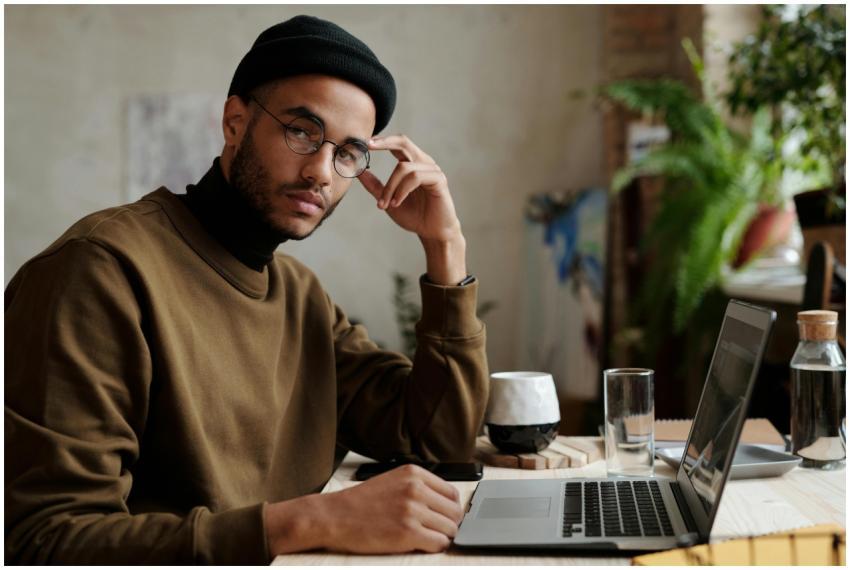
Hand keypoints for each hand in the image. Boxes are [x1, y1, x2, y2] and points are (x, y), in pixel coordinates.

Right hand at [264, 464, 463, 554]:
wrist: (334, 516)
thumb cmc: (360, 502)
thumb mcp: (392, 481)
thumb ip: (418, 487)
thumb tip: (444, 503)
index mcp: (414, 474)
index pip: (452, 493)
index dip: (450, 509)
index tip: (443, 517)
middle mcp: (416, 489)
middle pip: (454, 512)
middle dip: (448, 524)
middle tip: (435, 531)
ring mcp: (413, 510)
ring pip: (450, 529)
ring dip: (442, 537)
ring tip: (426, 538)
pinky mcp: (408, 533)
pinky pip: (439, 543)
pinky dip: (434, 547)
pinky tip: (421, 545)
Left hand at [358, 135, 467, 284]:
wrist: (431, 232)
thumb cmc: (414, 216)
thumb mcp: (388, 199)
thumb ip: (375, 186)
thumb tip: (358, 172)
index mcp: (412, 164)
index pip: (397, 145)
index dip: (382, 141)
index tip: (365, 142)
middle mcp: (423, 163)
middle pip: (404, 143)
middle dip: (385, 143)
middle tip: (368, 145)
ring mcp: (432, 170)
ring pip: (404, 167)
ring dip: (390, 186)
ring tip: (386, 204)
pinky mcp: (439, 180)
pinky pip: (415, 178)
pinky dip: (402, 190)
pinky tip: (397, 202)